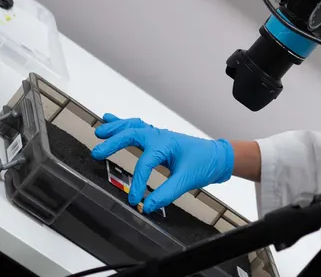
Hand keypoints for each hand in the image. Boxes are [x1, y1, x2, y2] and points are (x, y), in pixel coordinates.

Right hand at [91, 113, 233, 212]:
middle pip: (133, 134)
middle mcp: (161, 136)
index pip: (145, 163)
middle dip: (114, 142)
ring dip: (116, 128)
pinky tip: (110, 120)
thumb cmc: (205, 163)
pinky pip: (137, 127)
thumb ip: (167, 193)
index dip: (138, 182)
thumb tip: (148, 205)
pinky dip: (123, 124)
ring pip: (133, 126)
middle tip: (97, 152)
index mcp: (167, 144)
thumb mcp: (187, 180)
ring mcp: (159, 136)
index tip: (134, 199)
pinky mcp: (158, 139)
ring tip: (100, 131)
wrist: (217, 157)